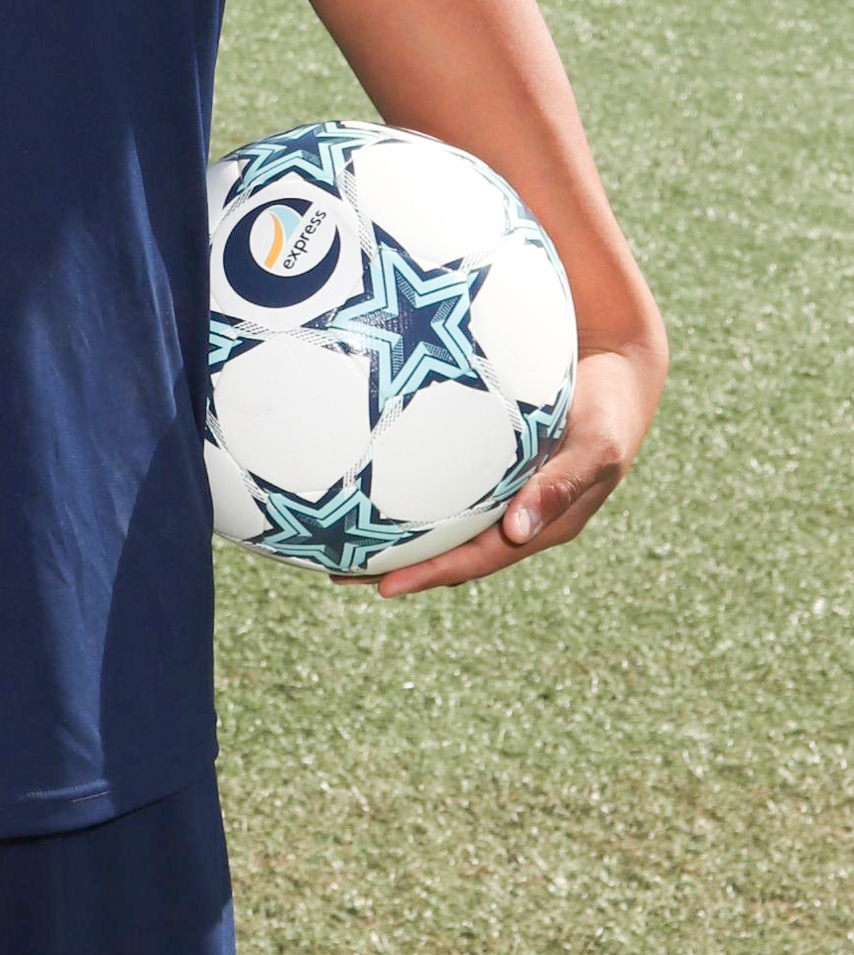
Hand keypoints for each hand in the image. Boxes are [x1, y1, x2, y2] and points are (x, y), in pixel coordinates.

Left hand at [329, 339, 665, 599]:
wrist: (616, 367)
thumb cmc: (609, 409)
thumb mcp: (595, 448)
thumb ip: (560, 486)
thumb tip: (517, 532)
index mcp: (540, 526)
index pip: (475, 560)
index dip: (429, 575)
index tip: (382, 588)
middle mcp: (514, 513)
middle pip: (448, 548)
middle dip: (397, 562)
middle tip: (337, 567)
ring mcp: (501, 487)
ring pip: (441, 517)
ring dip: (396, 527)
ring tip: (338, 528)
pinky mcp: (491, 457)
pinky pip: (444, 477)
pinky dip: (409, 480)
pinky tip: (370, 470)